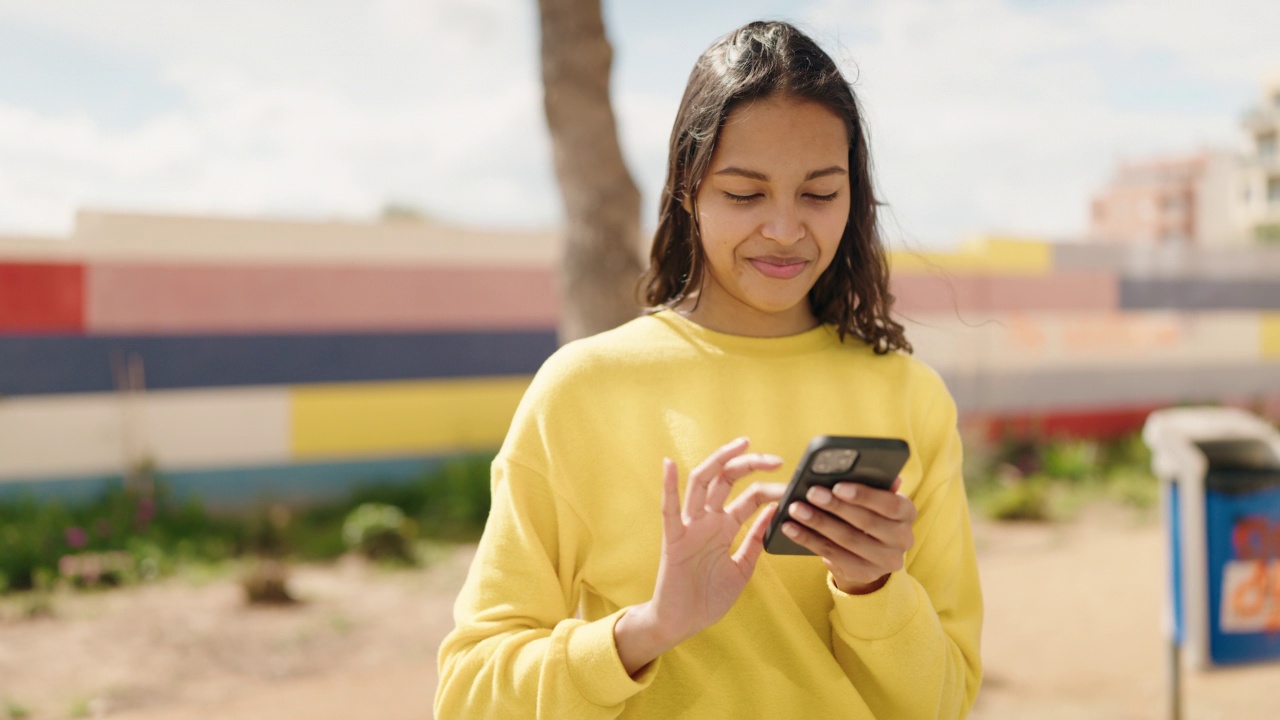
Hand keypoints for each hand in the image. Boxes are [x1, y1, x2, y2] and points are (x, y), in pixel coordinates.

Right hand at [614, 437, 784, 674]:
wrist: (683, 623)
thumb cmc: (708, 597)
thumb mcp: (742, 568)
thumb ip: (755, 541)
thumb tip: (775, 512)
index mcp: (723, 527)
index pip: (748, 496)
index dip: (769, 487)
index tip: (792, 484)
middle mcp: (706, 520)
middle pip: (726, 480)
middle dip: (749, 464)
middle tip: (775, 459)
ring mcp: (688, 527)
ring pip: (701, 484)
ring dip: (720, 461)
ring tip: (740, 445)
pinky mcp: (672, 541)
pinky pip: (668, 510)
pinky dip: (668, 486)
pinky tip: (669, 464)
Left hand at [780, 477, 915, 594]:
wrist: (870, 552)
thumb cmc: (869, 512)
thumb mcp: (875, 498)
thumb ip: (873, 484)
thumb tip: (871, 470)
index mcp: (907, 513)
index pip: (891, 504)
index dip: (864, 495)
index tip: (837, 486)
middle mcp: (903, 540)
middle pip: (867, 523)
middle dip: (836, 507)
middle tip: (811, 493)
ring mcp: (885, 561)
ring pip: (847, 540)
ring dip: (818, 523)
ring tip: (796, 508)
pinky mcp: (864, 573)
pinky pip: (832, 556)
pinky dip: (808, 540)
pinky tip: (791, 528)